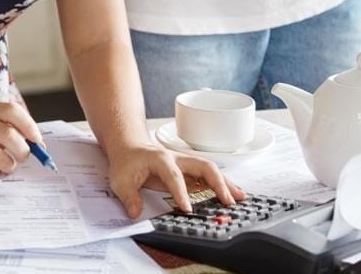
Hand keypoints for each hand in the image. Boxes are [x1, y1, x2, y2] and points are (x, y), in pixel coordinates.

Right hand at [0, 101, 40, 176]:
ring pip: (2, 158)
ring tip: (5, 162)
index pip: (12, 111)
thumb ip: (11, 127)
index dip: (29, 126)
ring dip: (10, 165)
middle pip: (9, 136)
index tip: (37, 140)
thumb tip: (38, 145)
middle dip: (23, 151)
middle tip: (23, 155)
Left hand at [107, 142, 245, 218]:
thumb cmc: (127, 162)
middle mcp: (177, 159)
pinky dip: (222, 185)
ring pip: (211, 170)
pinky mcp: (190, 170)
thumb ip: (128, 197)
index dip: (181, 192)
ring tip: (240, 198)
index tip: (187, 209)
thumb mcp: (120, 180)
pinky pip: (209, 176)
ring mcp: (186, 164)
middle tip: (227, 201)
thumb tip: (136, 212)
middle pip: (203, 166)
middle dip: (217, 183)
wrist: (130, 148)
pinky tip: (233, 196)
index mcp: (160, 159)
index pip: (174, 176)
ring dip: (226, 183)